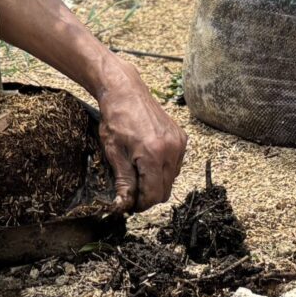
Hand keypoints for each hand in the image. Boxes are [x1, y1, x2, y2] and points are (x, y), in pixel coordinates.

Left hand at [94, 71, 185, 211]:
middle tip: (133, 192)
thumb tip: (124, 204)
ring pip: (172, 178)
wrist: (126, 92)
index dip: (141, 204)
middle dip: (149, 195)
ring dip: (157, 182)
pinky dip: (163, 168)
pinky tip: (148, 159)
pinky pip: (176, 164)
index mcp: (153, 154)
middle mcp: (171, 150)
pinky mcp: (182, 138)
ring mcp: (179, 143)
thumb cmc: (116, 119)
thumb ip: (123, 181)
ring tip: (138, 172)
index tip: (130, 204)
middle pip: (165, 190)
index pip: (154, 195)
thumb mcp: (113, 152)